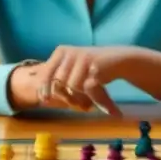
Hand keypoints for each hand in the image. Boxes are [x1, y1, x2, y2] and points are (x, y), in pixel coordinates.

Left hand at [9, 47, 134, 114]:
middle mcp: (70, 53)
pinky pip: (87, 89)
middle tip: (80, 107)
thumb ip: (58, 78)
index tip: (44, 100)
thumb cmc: (92, 67)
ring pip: (72, 88)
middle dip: (68, 98)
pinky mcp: (95, 66)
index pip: (46, 73)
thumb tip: (41, 98)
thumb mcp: (72, 68)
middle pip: (59, 83)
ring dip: (82, 100)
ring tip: (89, 106)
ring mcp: (82, 58)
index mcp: (60, 52)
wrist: (119, 59)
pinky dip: (96, 100)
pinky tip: (104, 106)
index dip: (44, 88)